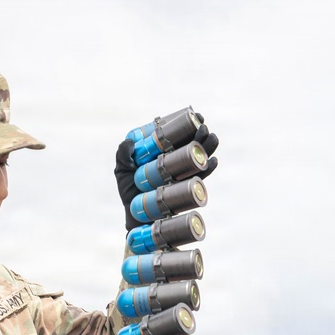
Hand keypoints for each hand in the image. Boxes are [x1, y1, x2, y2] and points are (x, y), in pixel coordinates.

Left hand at [114, 113, 219, 231]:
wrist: (137, 218)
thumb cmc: (129, 193)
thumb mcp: (122, 172)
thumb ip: (122, 156)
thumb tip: (130, 142)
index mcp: (164, 152)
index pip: (178, 134)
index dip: (188, 124)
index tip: (194, 116)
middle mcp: (176, 162)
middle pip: (192, 144)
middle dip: (201, 134)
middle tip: (204, 128)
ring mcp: (183, 174)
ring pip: (200, 157)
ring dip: (208, 147)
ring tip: (212, 138)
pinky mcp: (188, 189)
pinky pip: (201, 177)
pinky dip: (208, 169)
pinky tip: (213, 161)